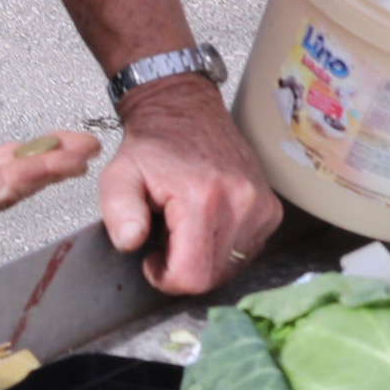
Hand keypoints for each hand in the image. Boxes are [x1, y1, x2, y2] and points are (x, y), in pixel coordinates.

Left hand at [100, 77, 280, 293]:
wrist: (185, 111)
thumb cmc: (153, 146)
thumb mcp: (119, 175)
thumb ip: (119, 211)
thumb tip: (131, 242)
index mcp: (203, 198)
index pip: (193, 276)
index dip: (166, 279)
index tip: (152, 259)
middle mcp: (241, 204)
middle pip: (213, 278)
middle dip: (184, 269)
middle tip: (166, 239)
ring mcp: (262, 208)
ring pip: (232, 268)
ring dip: (204, 259)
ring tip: (186, 228)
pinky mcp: (271, 210)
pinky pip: (247, 252)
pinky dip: (224, 250)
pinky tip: (207, 226)